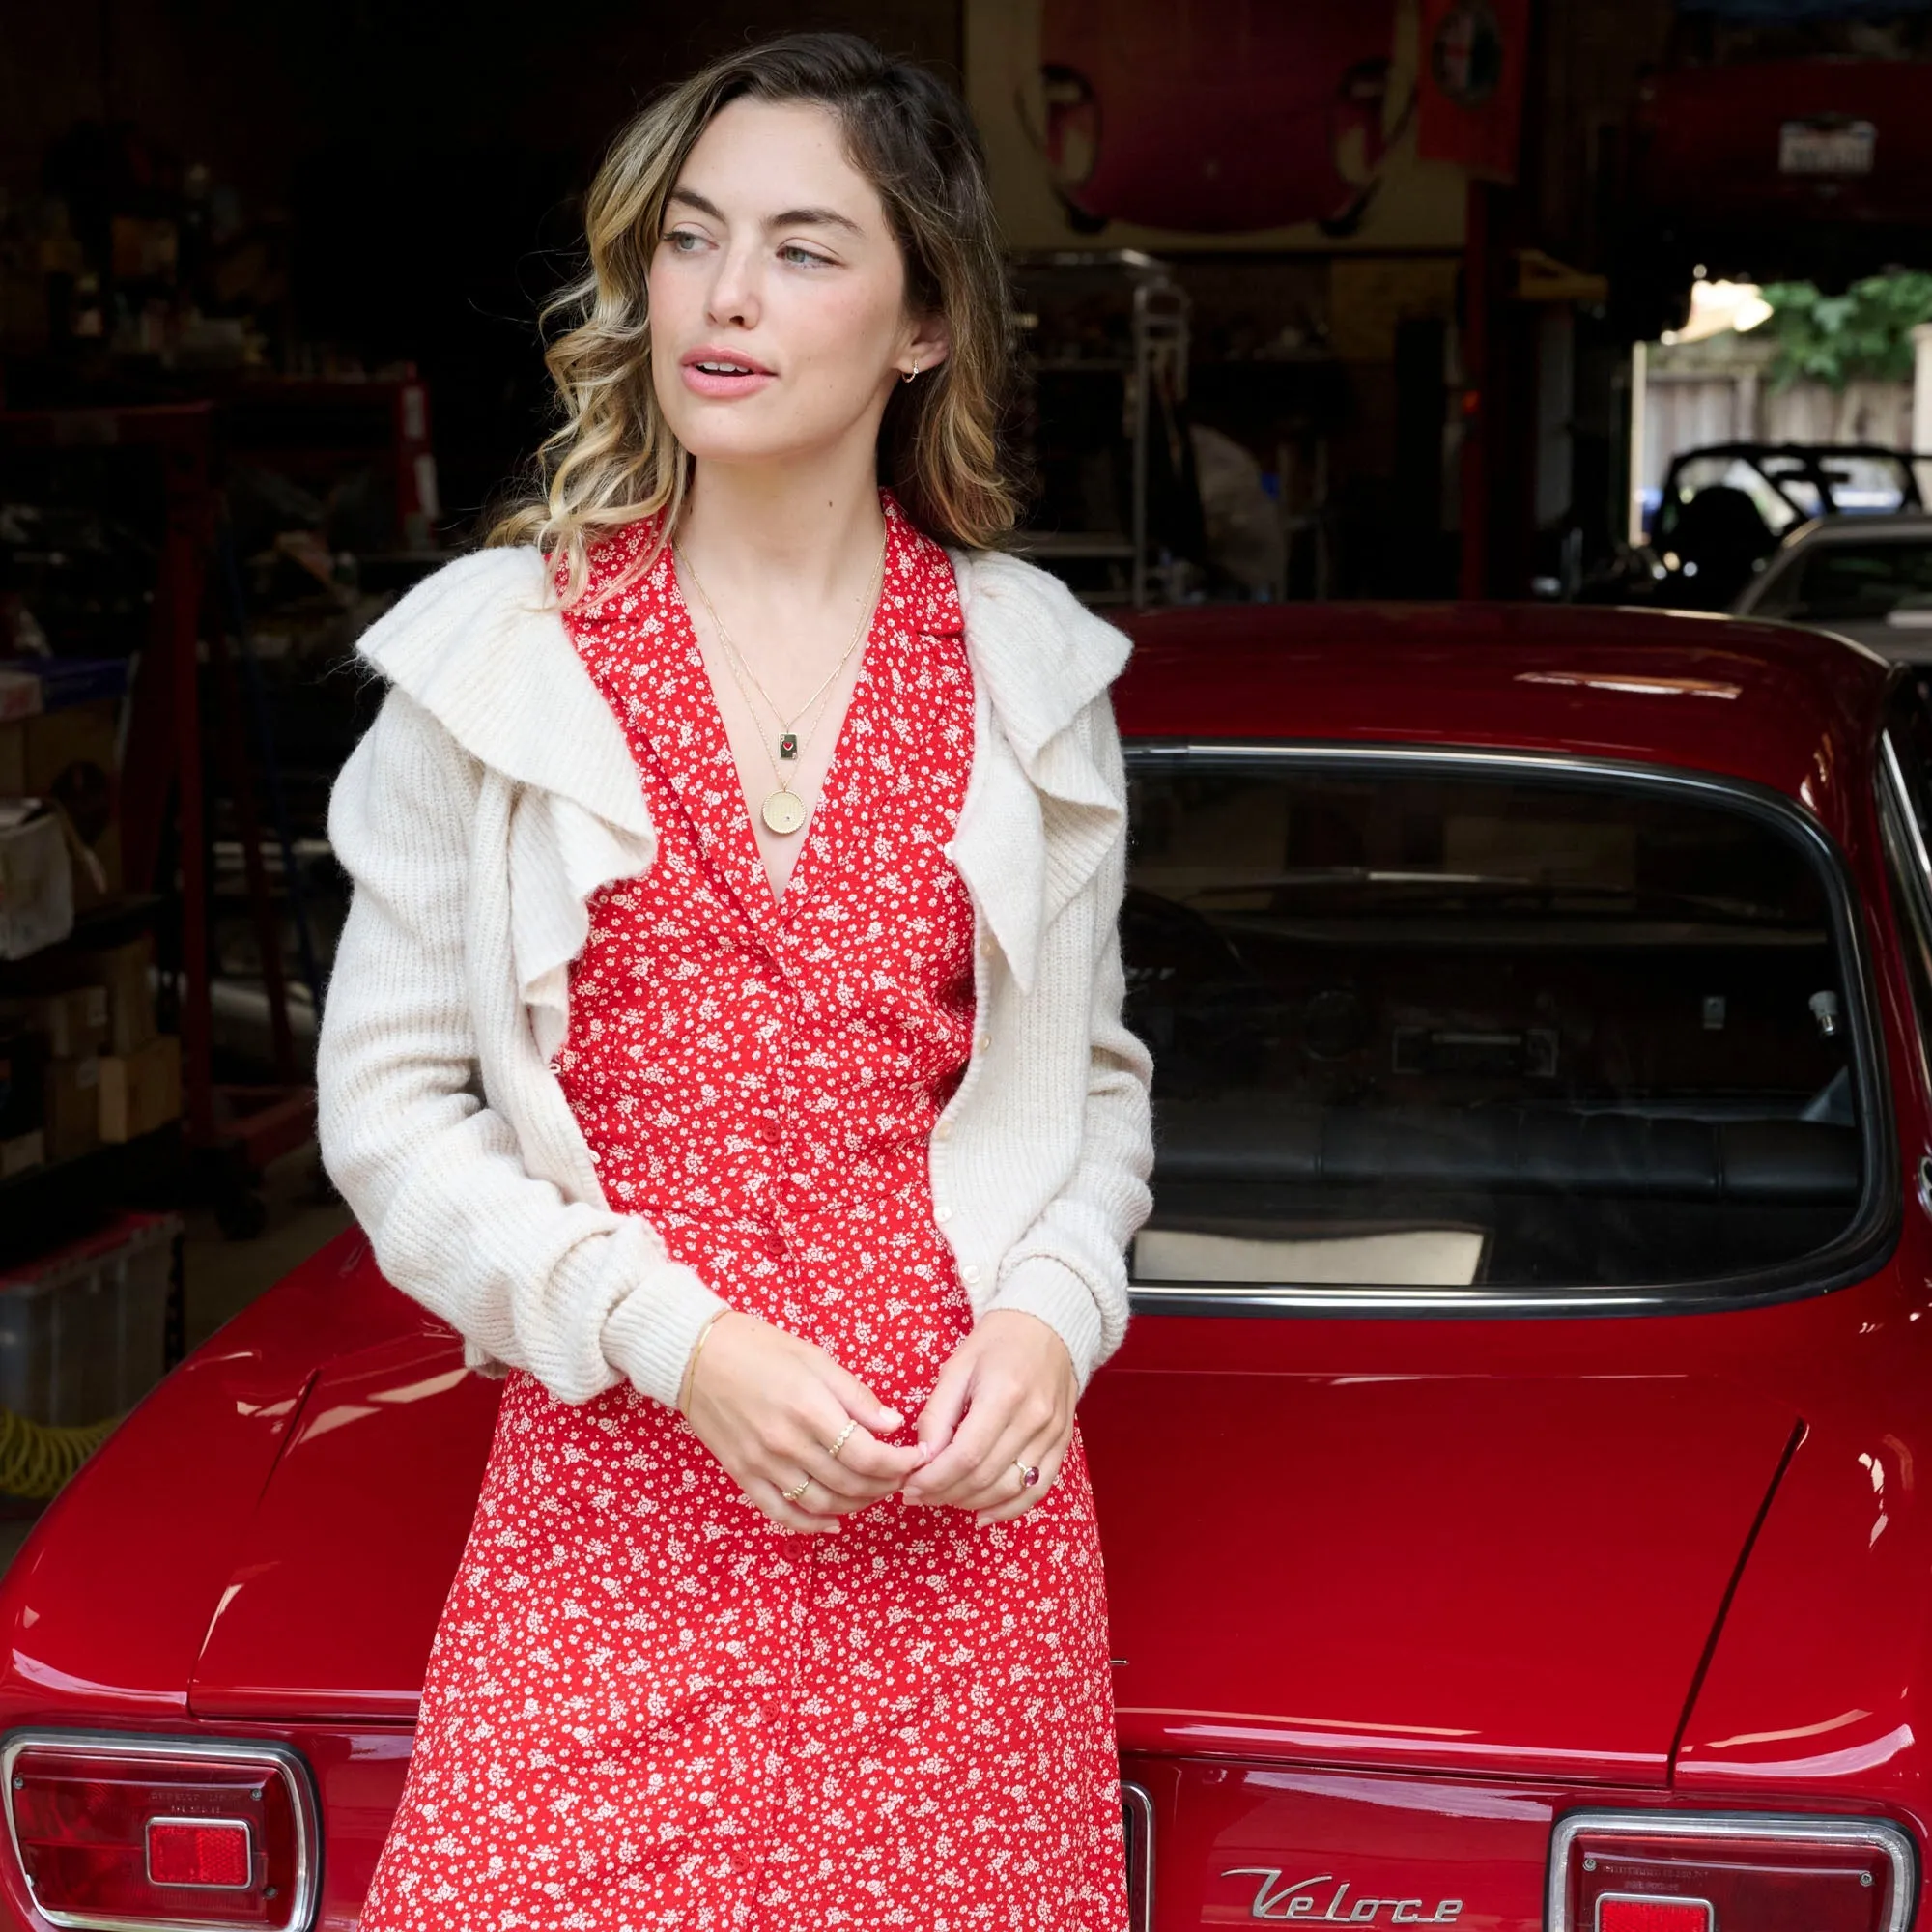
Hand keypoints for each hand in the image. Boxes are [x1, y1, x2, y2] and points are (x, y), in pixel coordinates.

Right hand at [683, 1311, 926, 1532]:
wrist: (700, 1356)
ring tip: (874, 1492)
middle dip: (885, 1484)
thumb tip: (893, 1425)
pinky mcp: (744, 1476)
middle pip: (850, 1483)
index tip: (915, 1457)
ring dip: (856, 1504)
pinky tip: (835, 1522)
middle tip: (901, 1475)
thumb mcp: (817, 1359)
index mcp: (810, 1410)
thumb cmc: (762, 1349)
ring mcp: (763, 1465)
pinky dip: (812, 1526)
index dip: (899, 1463)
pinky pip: (783, 1514)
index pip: (867, 1455)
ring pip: (822, 1504)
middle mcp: (787, 1443)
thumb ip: (857, 1396)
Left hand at [902, 1309, 1075, 1524]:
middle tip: (918, 1495)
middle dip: (945, 1493)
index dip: (934, 1479)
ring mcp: (1053, 1433)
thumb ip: (938, 1415)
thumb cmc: (997, 1341)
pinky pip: (1038, 1489)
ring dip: (972, 1503)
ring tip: (944, 1499)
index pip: (966, 1455)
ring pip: (1010, 1488)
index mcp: (1003, 1394)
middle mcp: (1034, 1418)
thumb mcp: (957, 1367)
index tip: (910, 1487)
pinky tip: (983, 1515)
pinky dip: (1010, 1509)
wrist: (1048, 1325)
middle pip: (986, 1476)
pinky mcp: (1063, 1443)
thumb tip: (923, 1459)